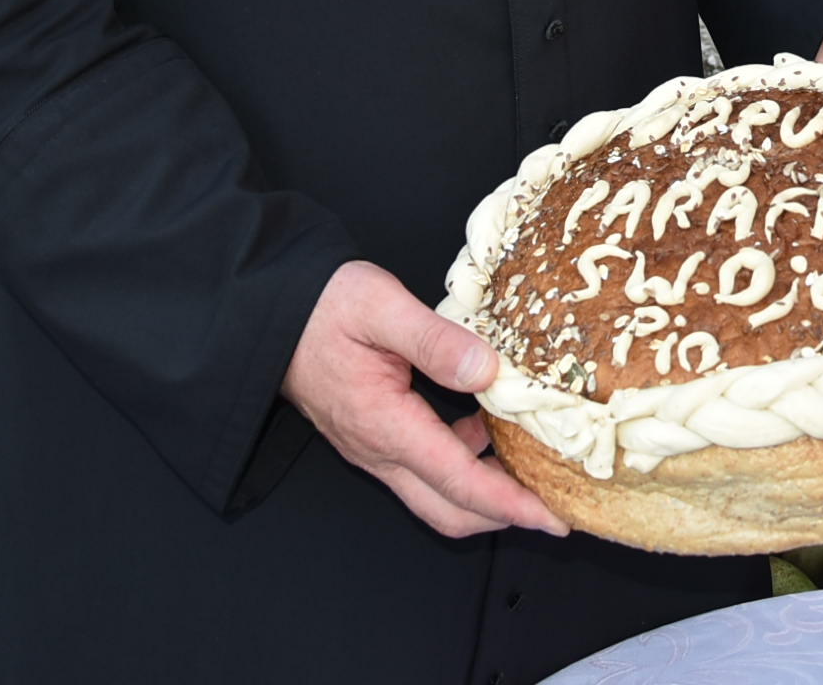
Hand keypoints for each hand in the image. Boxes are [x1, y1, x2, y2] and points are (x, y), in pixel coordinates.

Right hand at [281, 259, 567, 540]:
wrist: (268, 315)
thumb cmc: (321, 306)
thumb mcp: (381, 305)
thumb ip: (435, 341)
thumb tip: (488, 371)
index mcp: (385, 425)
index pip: (458, 481)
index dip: (510, 503)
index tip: (552, 516)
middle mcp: (378, 450)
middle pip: (449, 510)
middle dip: (505, 516)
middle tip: (554, 505)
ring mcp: (373, 449)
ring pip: (435, 496)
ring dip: (484, 490)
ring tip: (529, 462)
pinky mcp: (373, 437)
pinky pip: (423, 470)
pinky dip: (462, 461)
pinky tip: (484, 426)